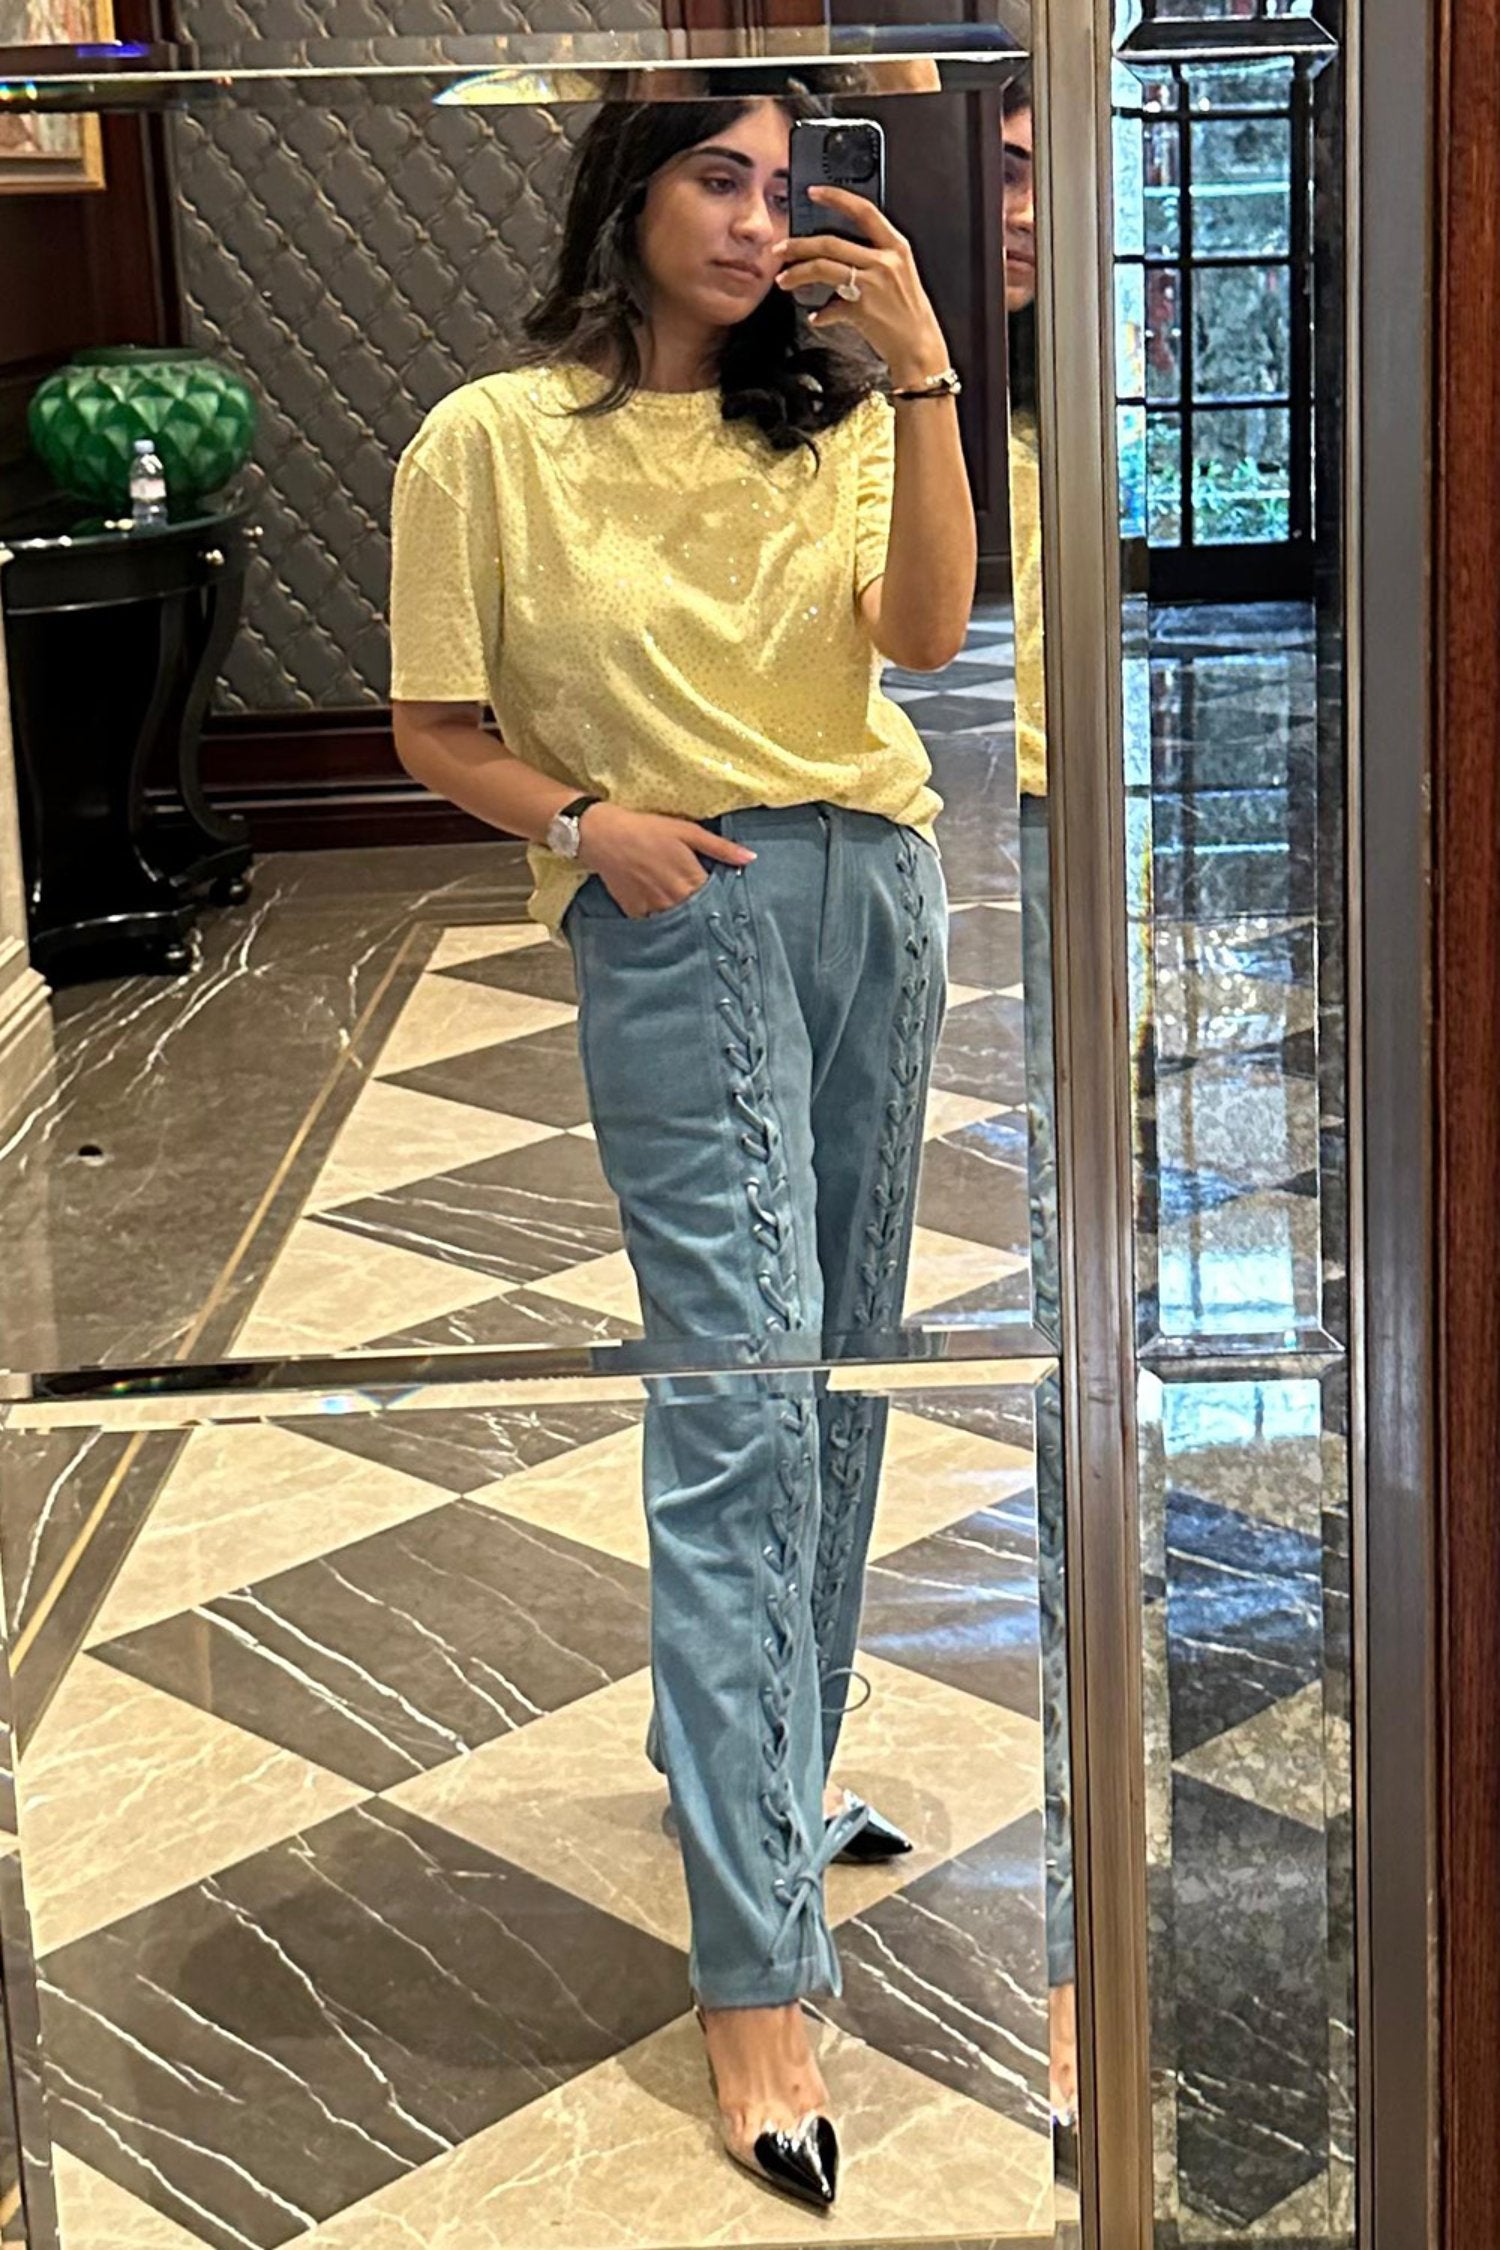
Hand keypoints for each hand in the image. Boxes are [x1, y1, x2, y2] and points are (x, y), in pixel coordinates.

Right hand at [578, 804, 754, 918]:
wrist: (604, 836)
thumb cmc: (648, 830)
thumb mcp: (688, 832)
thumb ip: (720, 848)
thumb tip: (751, 858)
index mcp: (691, 878)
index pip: (716, 901)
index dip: (723, 904)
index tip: (729, 908)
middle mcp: (674, 898)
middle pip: (699, 916)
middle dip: (706, 917)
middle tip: (714, 920)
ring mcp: (653, 908)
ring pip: (678, 925)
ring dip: (686, 923)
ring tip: (694, 923)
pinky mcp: (636, 912)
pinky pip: (655, 925)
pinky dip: (663, 925)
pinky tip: (668, 920)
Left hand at [772, 188, 949, 384]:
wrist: (919, 347)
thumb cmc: (908, 312)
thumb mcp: (900, 274)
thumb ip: (874, 258)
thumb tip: (839, 255)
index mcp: (896, 247)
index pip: (864, 211)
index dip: (836, 198)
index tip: (814, 193)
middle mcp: (885, 261)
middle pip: (831, 242)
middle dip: (799, 244)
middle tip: (781, 248)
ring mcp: (873, 285)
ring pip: (823, 268)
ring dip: (797, 273)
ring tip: (783, 279)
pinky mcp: (862, 310)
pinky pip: (830, 308)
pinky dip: (820, 315)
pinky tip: (817, 317)